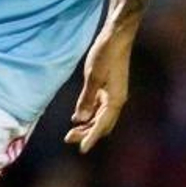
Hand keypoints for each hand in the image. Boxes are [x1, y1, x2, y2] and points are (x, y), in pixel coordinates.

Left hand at [65, 31, 132, 153]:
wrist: (117, 36)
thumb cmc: (106, 54)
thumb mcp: (93, 76)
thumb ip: (86, 99)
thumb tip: (79, 119)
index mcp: (115, 100)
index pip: (102, 125)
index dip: (91, 138)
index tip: (81, 150)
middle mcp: (117, 100)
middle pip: (103, 125)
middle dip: (88, 134)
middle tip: (68, 138)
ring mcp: (115, 95)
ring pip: (101, 118)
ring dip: (88, 125)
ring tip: (72, 131)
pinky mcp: (111, 88)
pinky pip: (101, 108)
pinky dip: (91, 115)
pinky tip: (80, 117)